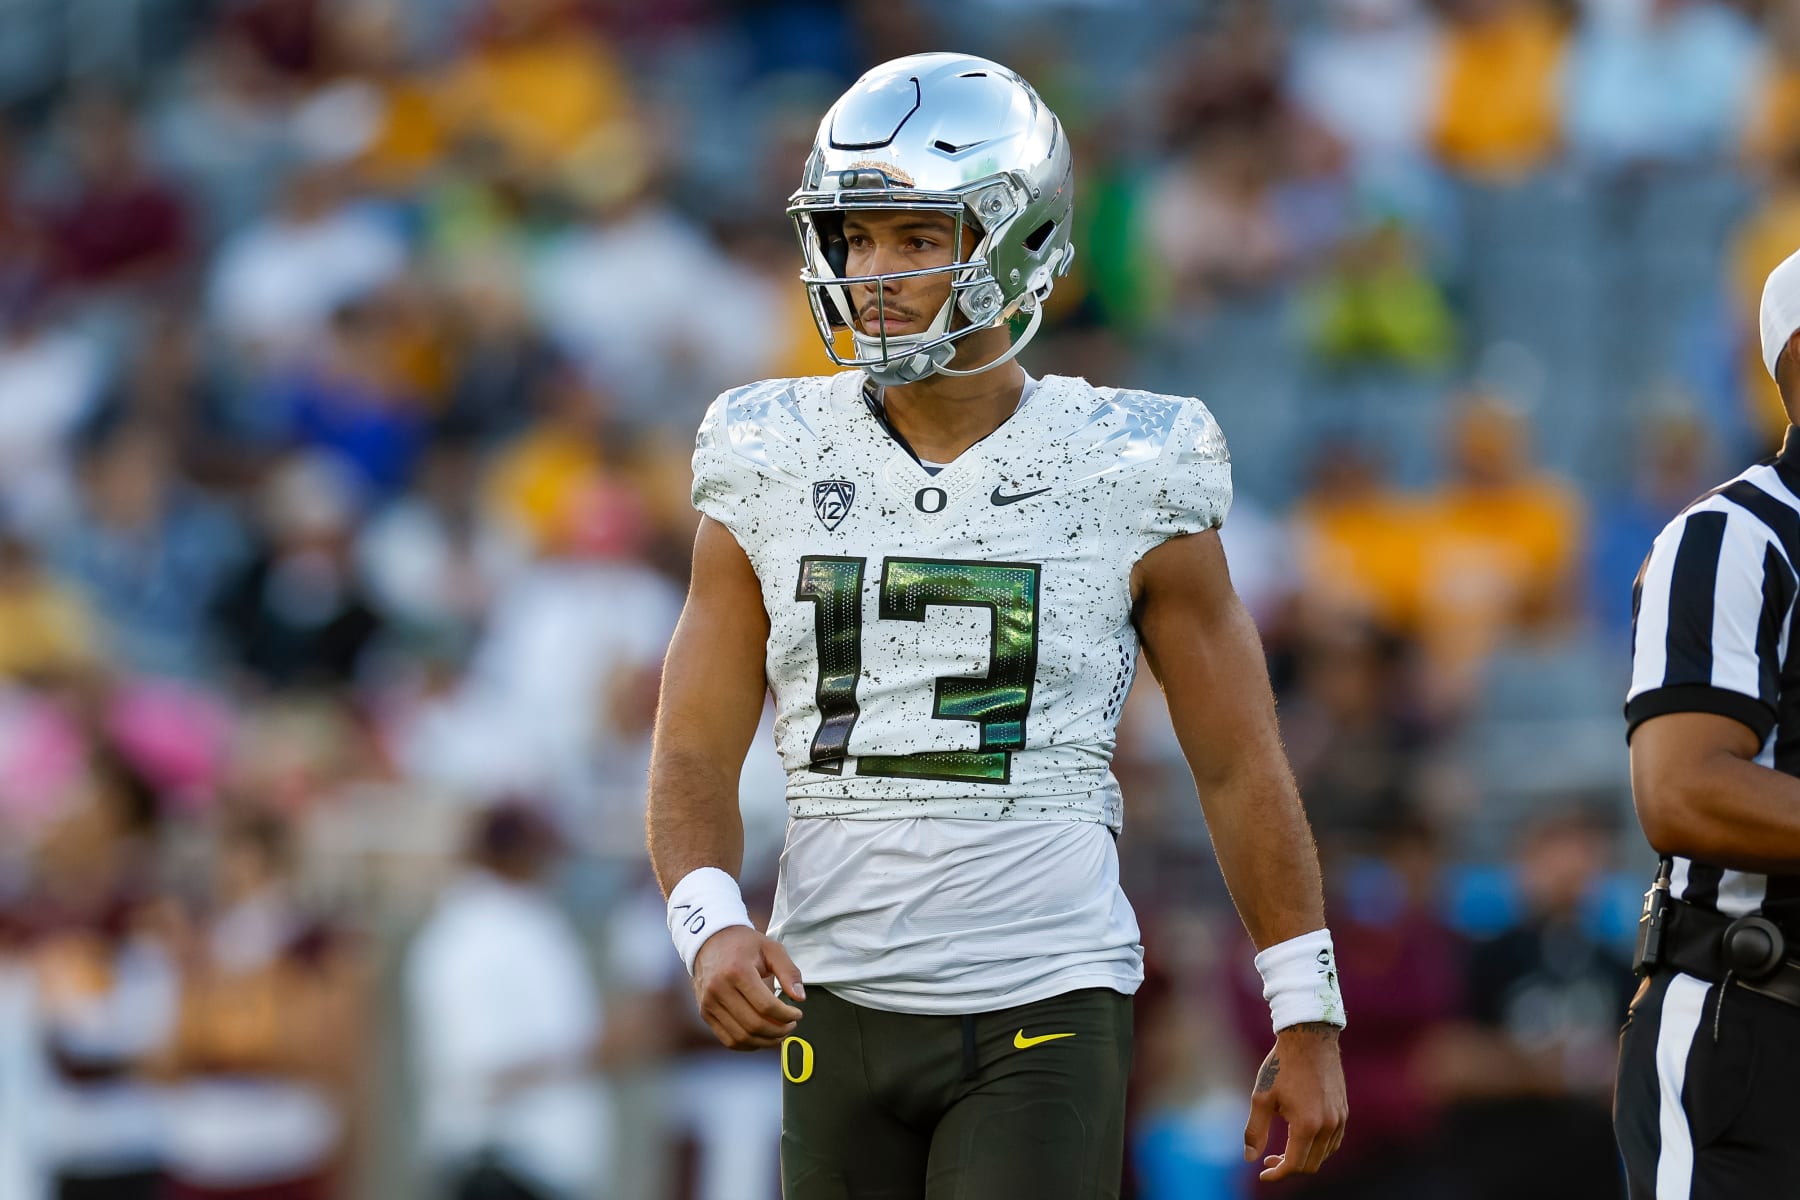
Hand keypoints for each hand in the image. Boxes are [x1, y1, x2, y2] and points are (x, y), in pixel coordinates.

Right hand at [691, 926, 805, 1050]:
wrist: (710, 941)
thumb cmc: (744, 945)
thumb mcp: (771, 948)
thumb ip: (789, 972)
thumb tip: (800, 998)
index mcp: (737, 971)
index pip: (766, 1006)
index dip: (787, 1015)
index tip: (797, 1014)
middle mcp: (719, 989)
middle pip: (754, 1025)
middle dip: (779, 1031)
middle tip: (791, 1025)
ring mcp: (709, 1003)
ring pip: (741, 1037)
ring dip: (765, 1041)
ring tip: (779, 1033)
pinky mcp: (705, 1013)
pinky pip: (728, 1040)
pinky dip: (748, 1044)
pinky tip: (762, 1037)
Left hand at [1243, 1022, 1347, 1181]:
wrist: (1309, 1038)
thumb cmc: (1281, 1066)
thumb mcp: (1262, 1098)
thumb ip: (1255, 1131)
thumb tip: (1250, 1159)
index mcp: (1306, 1125)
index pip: (1294, 1165)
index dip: (1277, 1174)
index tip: (1263, 1173)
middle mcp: (1328, 1126)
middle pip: (1311, 1165)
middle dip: (1289, 1168)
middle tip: (1269, 1160)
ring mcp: (1339, 1119)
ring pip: (1324, 1155)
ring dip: (1305, 1159)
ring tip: (1284, 1150)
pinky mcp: (1343, 1111)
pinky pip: (1333, 1141)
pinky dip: (1318, 1148)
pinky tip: (1302, 1139)